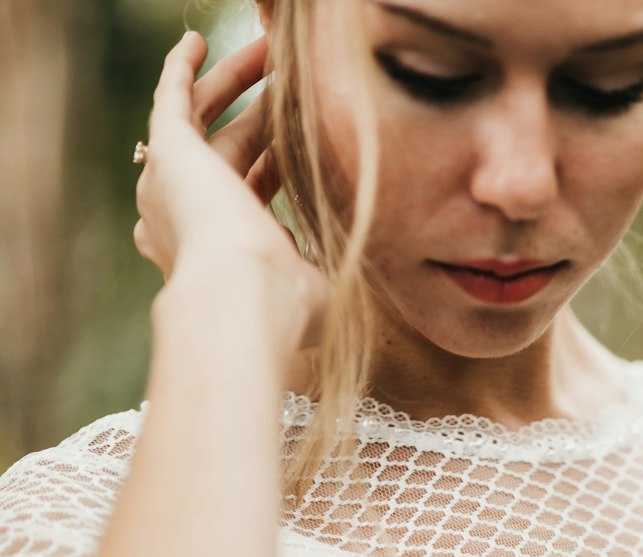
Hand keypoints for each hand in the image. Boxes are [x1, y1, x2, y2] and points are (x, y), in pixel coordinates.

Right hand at [134, 31, 327, 354]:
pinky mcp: (167, 154)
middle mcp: (190, 219)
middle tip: (290, 78)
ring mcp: (173, 186)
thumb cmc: (284, 308)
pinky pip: (170, 101)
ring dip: (233, 81)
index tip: (305, 137)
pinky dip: (180, 70)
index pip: (251, 191)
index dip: (277, 162)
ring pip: (204, 119)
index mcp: (224, 253)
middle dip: (261, 113)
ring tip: (264, 47)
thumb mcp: (318, 287)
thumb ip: (328, 265)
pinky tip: (196, 41)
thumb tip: (354, 251)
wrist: (241, 298)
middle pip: (230, 148)